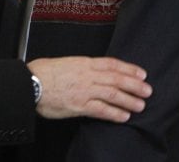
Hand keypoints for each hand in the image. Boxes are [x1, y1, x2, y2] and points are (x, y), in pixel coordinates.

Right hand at [27, 57, 151, 121]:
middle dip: (134, 84)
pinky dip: (114, 113)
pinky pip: (101, 110)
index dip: (129, 68)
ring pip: (113, 94)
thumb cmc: (42, 73)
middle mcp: (87, 75)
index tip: (141, 73)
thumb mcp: (64, 62)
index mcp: (84, 62)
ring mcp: (84, 90)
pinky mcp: (79, 105)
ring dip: (129, 99)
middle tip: (148, 90)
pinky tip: (124, 116)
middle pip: (116, 78)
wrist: (30, 84)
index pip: (112, 64)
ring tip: (140, 105)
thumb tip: (88, 70)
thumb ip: (79, 67)